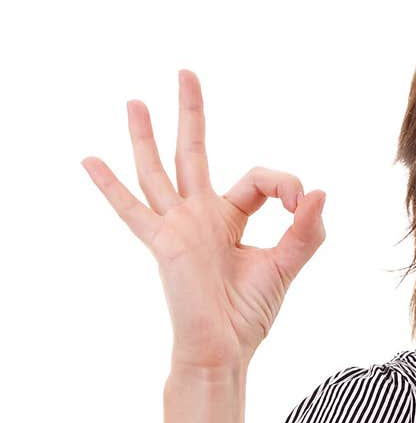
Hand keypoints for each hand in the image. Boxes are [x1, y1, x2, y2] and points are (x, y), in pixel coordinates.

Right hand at [81, 70, 326, 369]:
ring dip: (146, 135)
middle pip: (193, 153)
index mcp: (229, 219)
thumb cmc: (248, 315)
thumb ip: (305, 231)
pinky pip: (132, 210)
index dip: (284, 184)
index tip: (301, 206)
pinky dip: (110, 186)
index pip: (256, 180)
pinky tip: (89, 160)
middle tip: (186, 73)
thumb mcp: (285, 266)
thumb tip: (320, 192)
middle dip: (191, 114)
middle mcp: (200, 217)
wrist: (223, 349)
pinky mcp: (163, 242)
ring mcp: (178, 227)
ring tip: (136, 101)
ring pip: (158, 171)